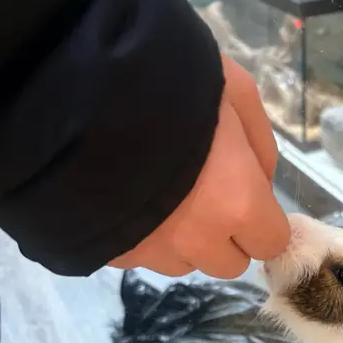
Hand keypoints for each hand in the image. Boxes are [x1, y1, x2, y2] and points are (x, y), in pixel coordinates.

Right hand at [110, 55, 289, 277]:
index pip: (270, 243)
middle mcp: (198, 239)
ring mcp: (152, 251)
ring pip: (184, 263)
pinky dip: (144, 236)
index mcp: (238, 203)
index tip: (251, 200)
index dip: (264, 222)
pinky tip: (129, 198)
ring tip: (161, 192)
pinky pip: (143, 256)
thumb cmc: (166, 78)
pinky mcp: (113, 253)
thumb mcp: (232, 88)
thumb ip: (260, 143)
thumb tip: (263, 181)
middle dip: (226, 236)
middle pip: (228, 264)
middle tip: (207, 195)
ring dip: (184, 240)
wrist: (71, 87)